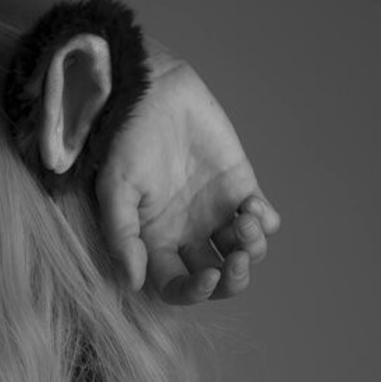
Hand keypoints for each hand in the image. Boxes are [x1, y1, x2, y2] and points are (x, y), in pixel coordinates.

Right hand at [96, 56, 280, 304]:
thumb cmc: (126, 138)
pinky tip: (252, 205)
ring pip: (244, 253)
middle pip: (217, 279)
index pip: (177, 287)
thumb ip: (122, 236)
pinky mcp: (239, 186)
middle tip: (238, 261)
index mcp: (156, 242)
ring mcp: (216, 212)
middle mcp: (187, 234)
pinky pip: (262, 220)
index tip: (208, 277)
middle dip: (233, 280)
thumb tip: (133, 283)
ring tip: (246, 220)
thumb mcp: (114, 188)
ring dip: (253, 249)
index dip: (194, 292)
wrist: (151, 88)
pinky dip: (265, 222)